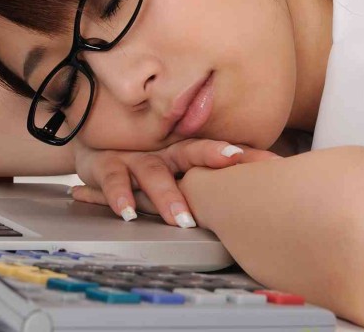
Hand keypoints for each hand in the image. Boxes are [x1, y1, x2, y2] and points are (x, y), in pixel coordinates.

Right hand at [69, 137, 281, 227]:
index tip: (273, 162)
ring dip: (168, 195)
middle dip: (213, 156)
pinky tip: (127, 212)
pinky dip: (120, 196)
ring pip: (154, 173)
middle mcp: (164, 153)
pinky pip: (114, 181)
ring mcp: (135, 158)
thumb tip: (252, 201)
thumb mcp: (173, 170)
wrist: (90, 145)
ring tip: (181, 218)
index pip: (219, 153)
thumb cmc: (141, 163)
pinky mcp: (106, 165)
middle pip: (191, 151)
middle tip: (234, 162)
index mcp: (184, 152)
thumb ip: (204, 182)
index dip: (246, 155)